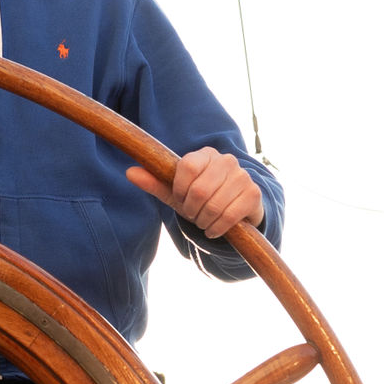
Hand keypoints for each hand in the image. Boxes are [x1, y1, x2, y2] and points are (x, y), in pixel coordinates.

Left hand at [124, 148, 264, 239]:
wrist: (236, 210)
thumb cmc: (201, 198)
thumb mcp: (177, 192)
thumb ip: (155, 182)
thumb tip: (129, 173)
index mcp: (205, 154)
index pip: (186, 167)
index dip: (179, 189)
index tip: (180, 199)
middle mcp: (226, 160)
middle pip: (199, 190)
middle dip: (191, 210)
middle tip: (193, 215)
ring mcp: (243, 176)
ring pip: (214, 205)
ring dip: (204, 221)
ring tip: (203, 222)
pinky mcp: (254, 194)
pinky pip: (229, 216)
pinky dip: (217, 228)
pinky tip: (214, 229)